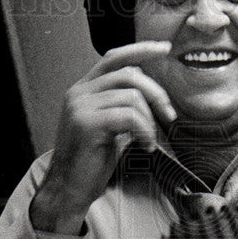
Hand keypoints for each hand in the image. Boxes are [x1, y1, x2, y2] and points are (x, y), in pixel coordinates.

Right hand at [31, 41, 176, 232]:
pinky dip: (145, 131)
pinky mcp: (87, 124)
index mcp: (83, 89)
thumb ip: (121, 106)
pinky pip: (130, 116)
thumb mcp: (108, 127)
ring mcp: (81, 106)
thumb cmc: (90, 162)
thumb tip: (149, 92)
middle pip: (129, 74)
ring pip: (132, 96)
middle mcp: (79, 92)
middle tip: (169, 116)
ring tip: (149, 140)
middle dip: (157, 93)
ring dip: (151, 120)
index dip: (141, 50)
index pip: (114, 58)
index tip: (165, 48)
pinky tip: (144, 146)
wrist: (68, 189)